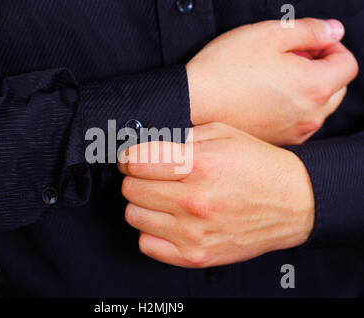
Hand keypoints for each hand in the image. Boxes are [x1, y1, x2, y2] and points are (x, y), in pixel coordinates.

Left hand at [118, 123, 314, 267]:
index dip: (130, 157)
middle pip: (131, 189)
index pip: (137, 162)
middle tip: (150, 177)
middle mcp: (195, 201)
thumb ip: (181, 137)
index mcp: (201, 165)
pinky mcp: (196, 255)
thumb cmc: (259, 167)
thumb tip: (146, 145)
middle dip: (136, 179)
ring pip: (134, 216)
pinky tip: (167, 219)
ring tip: (161, 198)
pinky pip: (147, 244)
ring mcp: (194, 233)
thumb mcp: (223, 135)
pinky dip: (151, 230)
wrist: (294, 204)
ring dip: (142, 204)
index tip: (134, 159)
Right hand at [187, 18, 358, 145]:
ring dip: (307, 89)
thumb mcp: (269, 34)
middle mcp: (309, 115)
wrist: (192, 103)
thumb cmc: (224, 69)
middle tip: (291, 59)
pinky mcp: (277, 141)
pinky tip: (266, 97)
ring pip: (318, 107)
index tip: (309, 43)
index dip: (332, 46)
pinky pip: (298, 122)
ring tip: (275, 78)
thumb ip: (310, 30)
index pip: (348, 64)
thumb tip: (334, 31)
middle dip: (322, 69)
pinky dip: (292, 108)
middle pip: (337, 88)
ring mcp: (293, 132)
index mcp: (314, 87)